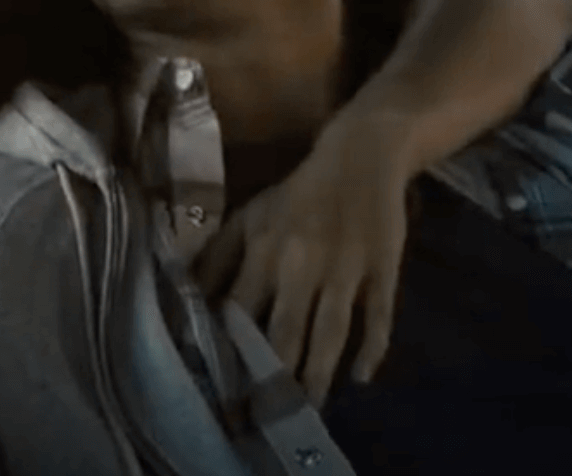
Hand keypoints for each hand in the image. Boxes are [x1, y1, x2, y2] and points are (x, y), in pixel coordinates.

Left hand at [194, 122, 409, 406]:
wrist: (360, 157)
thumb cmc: (299, 193)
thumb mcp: (251, 216)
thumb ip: (219, 255)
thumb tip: (188, 293)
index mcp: (264, 249)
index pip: (242, 309)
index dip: (233, 346)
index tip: (224, 384)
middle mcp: (301, 263)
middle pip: (286, 329)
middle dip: (276, 375)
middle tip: (267, 414)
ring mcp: (345, 268)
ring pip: (330, 329)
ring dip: (320, 370)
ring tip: (311, 406)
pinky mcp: (382, 268)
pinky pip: (379, 314)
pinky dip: (373, 346)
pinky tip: (362, 376)